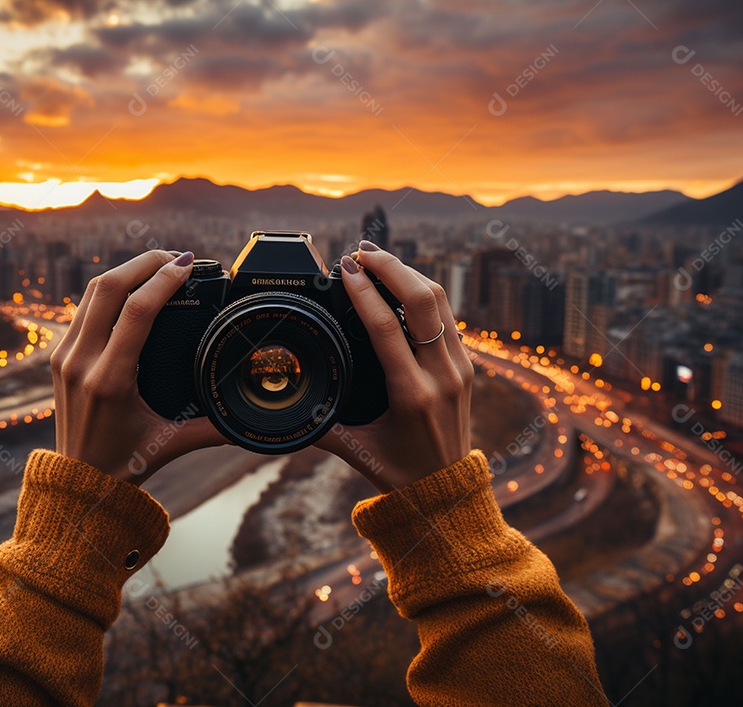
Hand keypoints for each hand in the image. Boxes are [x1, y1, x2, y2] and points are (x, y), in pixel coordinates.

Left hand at [49, 250, 226, 484]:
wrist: (78, 483)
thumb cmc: (124, 464)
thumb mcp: (171, 445)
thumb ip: (215, 430)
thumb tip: (253, 422)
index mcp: (110, 381)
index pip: (137, 311)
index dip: (164, 280)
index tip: (188, 264)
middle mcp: (82, 362)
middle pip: (108, 287)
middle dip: (144, 262)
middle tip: (177, 257)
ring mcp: (65, 356)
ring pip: (91, 291)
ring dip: (126, 270)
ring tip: (159, 266)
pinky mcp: (59, 355)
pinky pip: (83, 307)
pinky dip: (110, 289)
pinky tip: (134, 288)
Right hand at [315, 241, 472, 492]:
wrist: (447, 491)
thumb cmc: (399, 471)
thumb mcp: (354, 449)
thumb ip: (316, 425)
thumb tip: (276, 409)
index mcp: (412, 395)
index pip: (386, 327)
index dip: (363, 292)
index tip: (345, 269)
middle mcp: (441, 376)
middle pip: (421, 299)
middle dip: (390, 267)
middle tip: (360, 251)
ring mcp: (459, 367)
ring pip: (439, 300)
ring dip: (408, 272)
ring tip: (377, 258)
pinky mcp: (466, 364)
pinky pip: (447, 315)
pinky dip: (423, 290)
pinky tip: (401, 282)